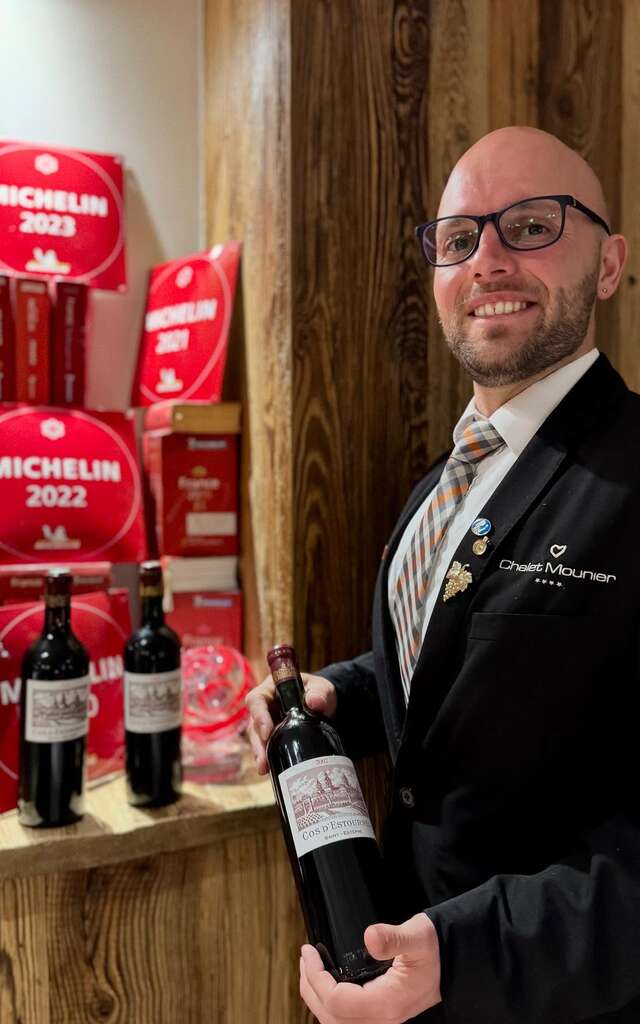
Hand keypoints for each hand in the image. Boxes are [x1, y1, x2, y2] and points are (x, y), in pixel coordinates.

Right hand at [245, 672, 336, 773]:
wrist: (325, 705)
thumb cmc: (319, 692)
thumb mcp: (322, 689)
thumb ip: (320, 692)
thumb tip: (315, 702)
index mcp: (272, 689)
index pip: (257, 699)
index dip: (259, 715)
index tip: (266, 732)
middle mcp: (266, 706)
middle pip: (254, 724)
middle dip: (257, 743)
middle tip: (263, 761)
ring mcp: (268, 722)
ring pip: (258, 738)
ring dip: (261, 754)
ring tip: (265, 769)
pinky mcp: (274, 736)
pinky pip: (268, 747)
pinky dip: (269, 758)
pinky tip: (272, 770)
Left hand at [299, 913, 440, 1022]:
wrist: (450, 965)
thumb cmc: (434, 952)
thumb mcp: (418, 937)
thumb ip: (394, 937)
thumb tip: (370, 937)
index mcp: (388, 1003)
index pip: (337, 1001)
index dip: (317, 978)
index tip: (309, 952)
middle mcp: (382, 1019)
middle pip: (331, 1016)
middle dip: (310, 987)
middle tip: (305, 958)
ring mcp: (380, 1020)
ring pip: (335, 1022)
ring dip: (316, 997)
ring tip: (309, 969)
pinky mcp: (379, 1016)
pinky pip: (345, 1020)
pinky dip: (328, 1004)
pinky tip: (326, 983)